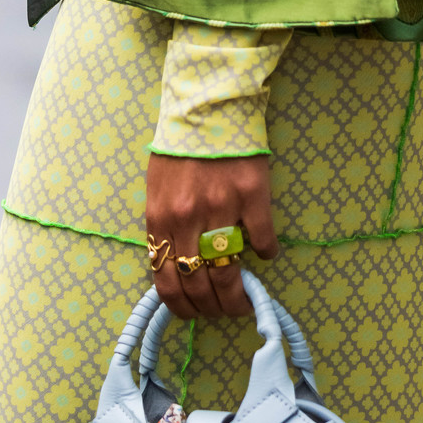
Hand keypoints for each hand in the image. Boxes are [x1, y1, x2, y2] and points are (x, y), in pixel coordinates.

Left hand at [146, 153, 276, 321]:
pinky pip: (262, 240)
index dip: (183, 307)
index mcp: (159, 219)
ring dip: (239, 296)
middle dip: (213, 309)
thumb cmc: (179, 149)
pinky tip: (266, 253)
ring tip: (246, 300)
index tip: (196, 314)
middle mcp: (187, 219)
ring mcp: (220, 209)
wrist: (207, 108)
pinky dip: (266, 253)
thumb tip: (176, 268)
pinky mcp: (251, 197)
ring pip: (229, 273)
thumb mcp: (157, 190)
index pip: (167, 282)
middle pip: (199, 285)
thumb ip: (164, 228)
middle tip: (226, 311)